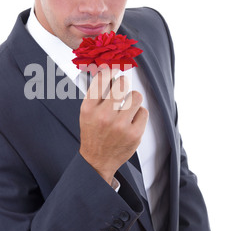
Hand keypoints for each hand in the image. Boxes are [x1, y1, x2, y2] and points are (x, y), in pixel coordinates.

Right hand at [79, 68, 148, 184]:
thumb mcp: (87, 113)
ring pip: (136, 96)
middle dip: (123, 84)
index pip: (102, 79)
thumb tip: (109, 73)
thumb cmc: (93, 134)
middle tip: (122, 89)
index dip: (110, 70)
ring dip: (133, 99)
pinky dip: (138, 114)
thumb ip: (96, 93)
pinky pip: (143, 112)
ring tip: (127, 107)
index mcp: (89, 108)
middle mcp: (104, 116)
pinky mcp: (134, 134)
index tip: (114, 69)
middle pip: (122, 84)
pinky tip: (131, 120)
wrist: (97, 161)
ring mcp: (120, 126)